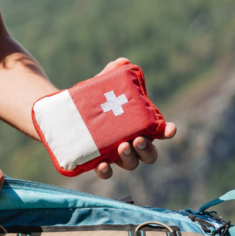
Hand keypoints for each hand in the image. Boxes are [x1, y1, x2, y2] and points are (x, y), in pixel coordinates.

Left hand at [93, 58, 177, 179]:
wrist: (65, 115)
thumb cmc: (92, 100)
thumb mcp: (101, 86)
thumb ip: (111, 73)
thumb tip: (122, 62)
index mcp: (138, 126)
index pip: (159, 132)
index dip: (167, 132)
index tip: (170, 129)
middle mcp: (131, 143)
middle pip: (148, 154)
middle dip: (147, 149)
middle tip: (138, 139)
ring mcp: (115, 156)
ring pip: (131, 164)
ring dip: (130, 158)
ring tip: (122, 147)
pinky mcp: (98, 162)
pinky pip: (107, 173)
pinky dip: (106, 171)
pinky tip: (102, 164)